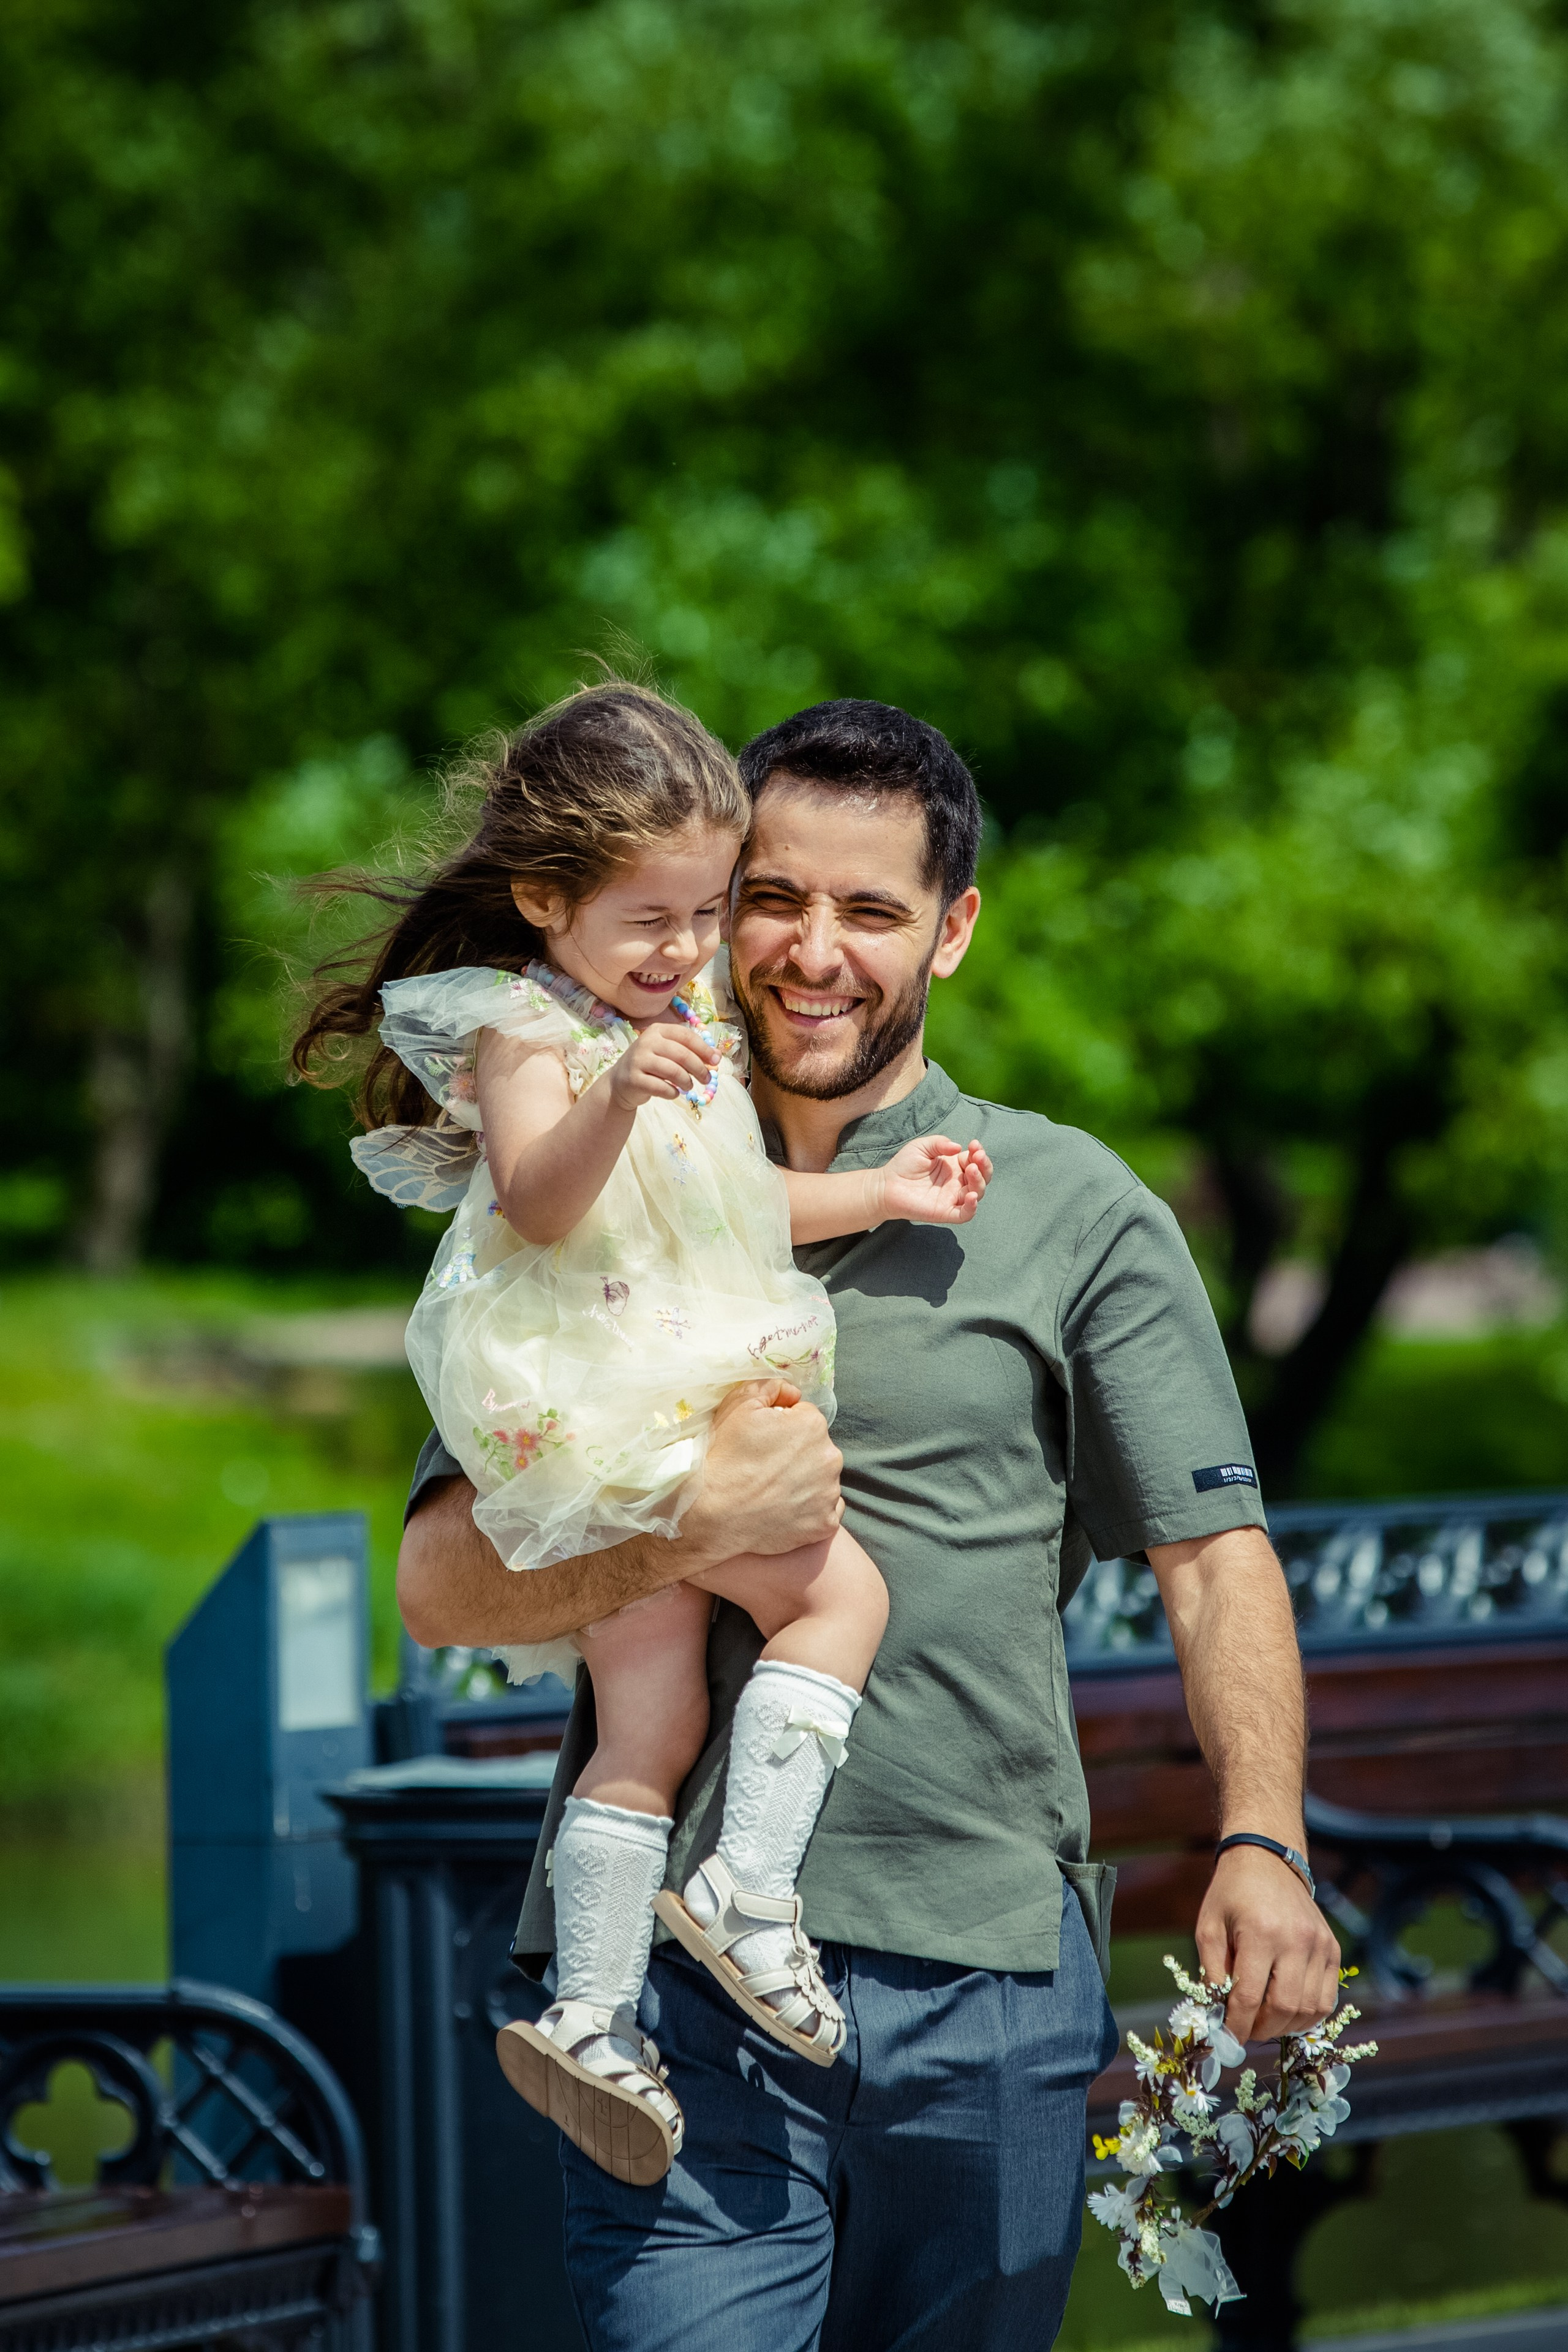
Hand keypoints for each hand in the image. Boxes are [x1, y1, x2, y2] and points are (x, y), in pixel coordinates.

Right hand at [608, 1021, 718, 1111]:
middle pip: (682, 1054)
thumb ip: (691, 1051)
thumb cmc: (651, 1065)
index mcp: (657, 1030)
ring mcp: (638, 1060)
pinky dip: (673, 1093)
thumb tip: (717, 1056)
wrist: (621, 1082)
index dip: (704, 1049)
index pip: (686, 1036)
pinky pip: (662, 1088)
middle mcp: (646, 1042)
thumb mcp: (668, 1053)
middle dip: (699, 1069)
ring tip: (688, 1086)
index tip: (716, 1061)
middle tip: (706, 1079)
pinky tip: (674, 1093)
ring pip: (673, 1072)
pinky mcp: (634, 1080)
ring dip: (687, 1082)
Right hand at [681, 1379, 843, 1565]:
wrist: (712, 1516)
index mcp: (813, 1425)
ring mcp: (830, 1495)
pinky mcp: (825, 1525)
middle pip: (817, 1449)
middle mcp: (831, 1458)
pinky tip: (785, 1511)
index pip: (804, 1418)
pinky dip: (810, 1511)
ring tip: (771, 1492)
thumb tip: (793, 1393)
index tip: (762, 1442)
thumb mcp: (737, 1406)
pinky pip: (826, 1512)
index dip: (782, 1427)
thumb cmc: (724, 1458)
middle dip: (797, 1454)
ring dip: (804, 1482)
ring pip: (822, 1480)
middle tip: (765, 1468)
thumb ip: (770, 1387)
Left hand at [872, 1135, 991, 1225]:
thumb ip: (940, 1143)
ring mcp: (952, 1198)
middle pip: (981, 1177)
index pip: (975, 1160)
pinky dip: (972, 1207)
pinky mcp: (945, 1212)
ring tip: (971, 1169)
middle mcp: (957, 1183)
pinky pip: (965, 1214)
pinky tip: (972, 1197)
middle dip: (984, 1166)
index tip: (974, 1144)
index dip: (978, 1153)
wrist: (886, 1185)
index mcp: (954, 1167)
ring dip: (979, 1181)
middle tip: (977, 1156)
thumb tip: (958, 1147)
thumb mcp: (922, 1146)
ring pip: (977, 1193)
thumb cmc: (904, 1165)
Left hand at [1196, 1843, 1341, 2042]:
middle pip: (1283, 2008)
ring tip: (1264, 2022)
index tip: (1226, 2041)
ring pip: (1309, 2009)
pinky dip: (1308, 2015)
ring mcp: (1320, 1945)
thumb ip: (1212, 1973)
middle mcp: (1296, 1940)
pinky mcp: (1333, 1949)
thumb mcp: (1208, 1928)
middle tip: (1245, 2031)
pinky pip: (1326, 1999)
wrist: (1268, 1859)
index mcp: (1260, 1933)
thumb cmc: (1231, 1894)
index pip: (1249, 1997)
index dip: (1236, 2027)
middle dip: (1261, 2030)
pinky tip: (1287, 2012)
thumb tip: (1217, 2016)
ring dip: (1285, 2027)